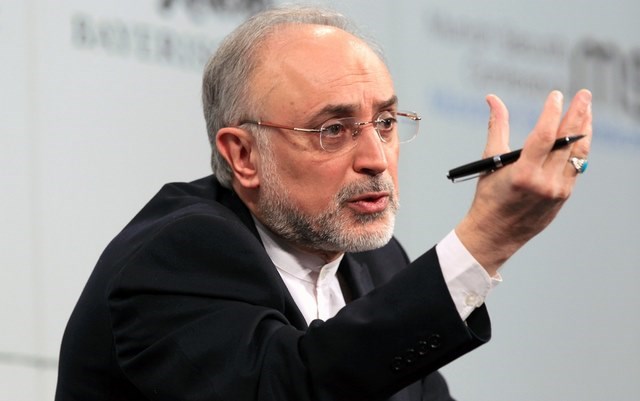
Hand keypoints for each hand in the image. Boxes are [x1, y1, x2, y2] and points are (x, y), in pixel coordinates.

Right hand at [455, 89, 592, 275]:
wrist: (495, 233)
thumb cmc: (488, 197)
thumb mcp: (491, 161)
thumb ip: (496, 127)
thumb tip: (493, 99)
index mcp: (522, 174)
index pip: (544, 136)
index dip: (552, 112)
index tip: (556, 95)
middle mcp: (544, 183)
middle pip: (567, 141)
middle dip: (578, 114)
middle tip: (584, 95)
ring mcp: (557, 190)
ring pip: (577, 153)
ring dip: (584, 129)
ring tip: (587, 110)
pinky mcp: (564, 196)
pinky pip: (577, 166)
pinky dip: (579, 148)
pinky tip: (580, 135)